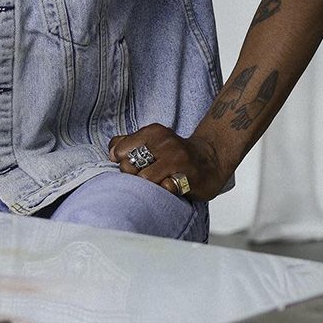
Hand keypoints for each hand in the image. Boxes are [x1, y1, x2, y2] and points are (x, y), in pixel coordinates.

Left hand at [108, 124, 223, 200]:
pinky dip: (164, 191)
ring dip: (148, 185)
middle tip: (147, 175)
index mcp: (153, 132)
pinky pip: (164, 188)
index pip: (119, 150)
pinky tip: (172, 186)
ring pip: (143, 179)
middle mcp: (165, 142)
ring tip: (159, 182)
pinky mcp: (188, 177)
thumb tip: (111, 153)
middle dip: (132, 175)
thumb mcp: (151, 140)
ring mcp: (177, 159)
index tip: (135, 165)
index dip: (122, 162)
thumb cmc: (175, 154)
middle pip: (128, 166)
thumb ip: (126, 142)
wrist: (211, 160)